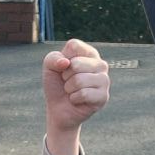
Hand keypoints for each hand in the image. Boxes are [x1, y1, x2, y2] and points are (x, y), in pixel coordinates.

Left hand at [43, 38, 108, 154]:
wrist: (58, 109)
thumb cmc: (57, 84)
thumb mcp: (49, 67)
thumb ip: (53, 58)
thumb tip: (66, 63)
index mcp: (89, 53)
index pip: (74, 46)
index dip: (62, 59)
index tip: (64, 68)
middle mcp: (100, 64)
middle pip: (76, 64)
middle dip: (65, 76)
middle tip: (68, 82)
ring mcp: (104, 80)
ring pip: (79, 80)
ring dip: (69, 88)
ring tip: (72, 91)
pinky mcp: (104, 96)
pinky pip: (83, 94)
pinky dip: (74, 98)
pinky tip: (77, 100)